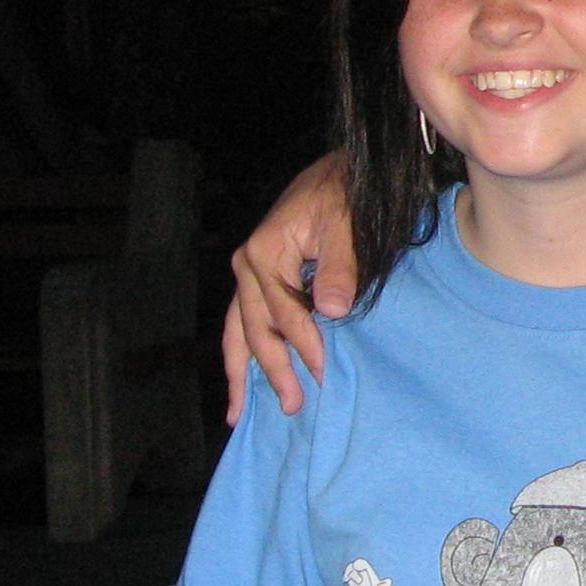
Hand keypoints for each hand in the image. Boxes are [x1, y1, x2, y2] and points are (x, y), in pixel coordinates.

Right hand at [222, 155, 352, 422]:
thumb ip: (339, 266)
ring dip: (242, 373)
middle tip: (293, 406)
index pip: (284, 313)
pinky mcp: (257, 278)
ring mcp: (248, 273)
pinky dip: (243, 353)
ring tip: (240, 415)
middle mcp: (247, 265)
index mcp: (264, 252)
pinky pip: (244, 323)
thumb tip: (332, 310)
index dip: (304, 346)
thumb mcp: (346, 222)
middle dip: (272, 370)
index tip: (324, 376)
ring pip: (239, 331)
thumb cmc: (345, 194)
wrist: (338, 171)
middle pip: (255, 329)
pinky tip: (244, 383)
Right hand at [344, 560, 392, 585]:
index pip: (362, 563)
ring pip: (351, 572)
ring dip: (348, 574)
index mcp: (370, 575)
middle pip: (354, 566)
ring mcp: (359, 582)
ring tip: (348, 581)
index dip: (357, 563)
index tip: (356, 569)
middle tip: (349, 577)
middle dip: (350, 569)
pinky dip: (345, 578)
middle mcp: (364, 577)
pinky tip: (345, 582)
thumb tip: (388, 581)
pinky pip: (348, 580)